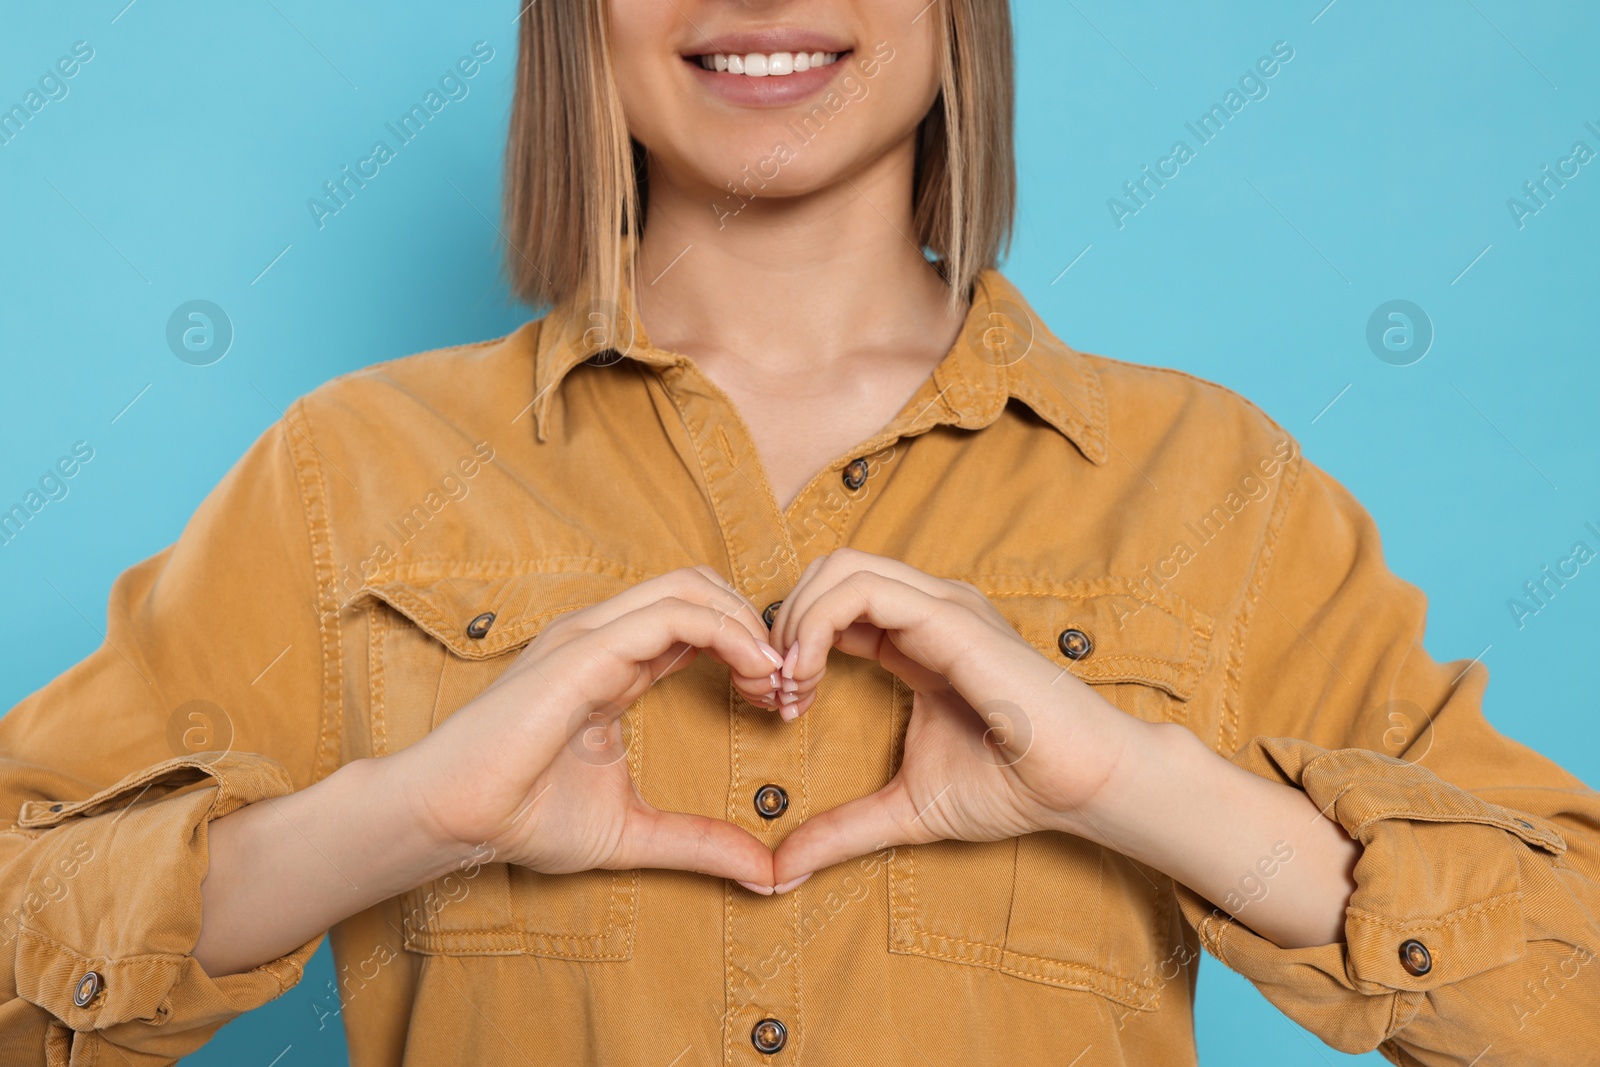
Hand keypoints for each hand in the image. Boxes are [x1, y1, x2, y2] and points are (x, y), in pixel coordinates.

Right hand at [391, 566, 785, 886]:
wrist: (452, 819)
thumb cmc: (521, 818)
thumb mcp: (633, 833)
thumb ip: (700, 844)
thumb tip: (766, 874)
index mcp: (613, 665)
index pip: (696, 621)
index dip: (749, 649)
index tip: (780, 700)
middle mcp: (603, 637)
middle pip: (700, 587)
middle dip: (756, 626)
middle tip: (788, 685)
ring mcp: (591, 636)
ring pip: (691, 587)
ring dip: (748, 625)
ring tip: (775, 677)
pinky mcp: (584, 648)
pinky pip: (671, 613)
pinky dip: (725, 631)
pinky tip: (753, 670)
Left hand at [764, 549, 1145, 886]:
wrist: (1083, 785)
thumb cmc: (1013, 788)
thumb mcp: (904, 809)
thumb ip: (840, 831)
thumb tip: (778, 872)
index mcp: (917, 637)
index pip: (834, 603)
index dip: (790, 642)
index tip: (777, 705)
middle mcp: (929, 609)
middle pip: (828, 569)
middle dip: (783, 621)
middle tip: (775, 691)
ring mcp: (942, 607)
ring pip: (840, 566)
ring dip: (795, 619)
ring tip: (790, 685)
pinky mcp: (951, 619)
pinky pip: (863, 591)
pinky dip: (816, 623)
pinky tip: (808, 677)